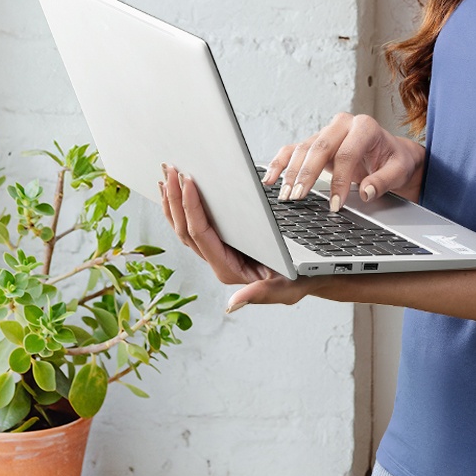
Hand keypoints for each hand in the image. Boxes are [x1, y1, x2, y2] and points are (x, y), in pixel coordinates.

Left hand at [159, 165, 308, 311]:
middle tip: (171, 171)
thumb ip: (261, 295)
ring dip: (174, 202)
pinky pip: (194, 225)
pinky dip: (183, 207)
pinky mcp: (221, 243)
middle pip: (185, 230)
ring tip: (167, 176)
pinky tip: (177, 192)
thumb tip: (232, 304)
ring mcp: (216, 253)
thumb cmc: (301, 279)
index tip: (188, 182)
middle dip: (176, 200)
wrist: (308, 274)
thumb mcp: (286, 289)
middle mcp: (217, 261)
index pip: (200, 235)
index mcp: (228, 269)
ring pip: (184, 228)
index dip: (192, 207)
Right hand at [263, 112, 425, 212]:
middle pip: (319, 147)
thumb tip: (366, 192)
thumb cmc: (394, 160)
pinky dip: (280, 163)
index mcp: (365, 127)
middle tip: (299, 197)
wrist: (391, 153)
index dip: (339, 180)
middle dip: (307, 174)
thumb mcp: (399, 170)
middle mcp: (343, 124)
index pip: (346, 153)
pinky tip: (270, 178)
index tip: (335, 204)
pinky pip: (293, 149)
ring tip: (286, 195)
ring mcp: (327, 131)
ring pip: (303, 148)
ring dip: (292, 173)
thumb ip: (384, 181)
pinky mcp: (316, 142)